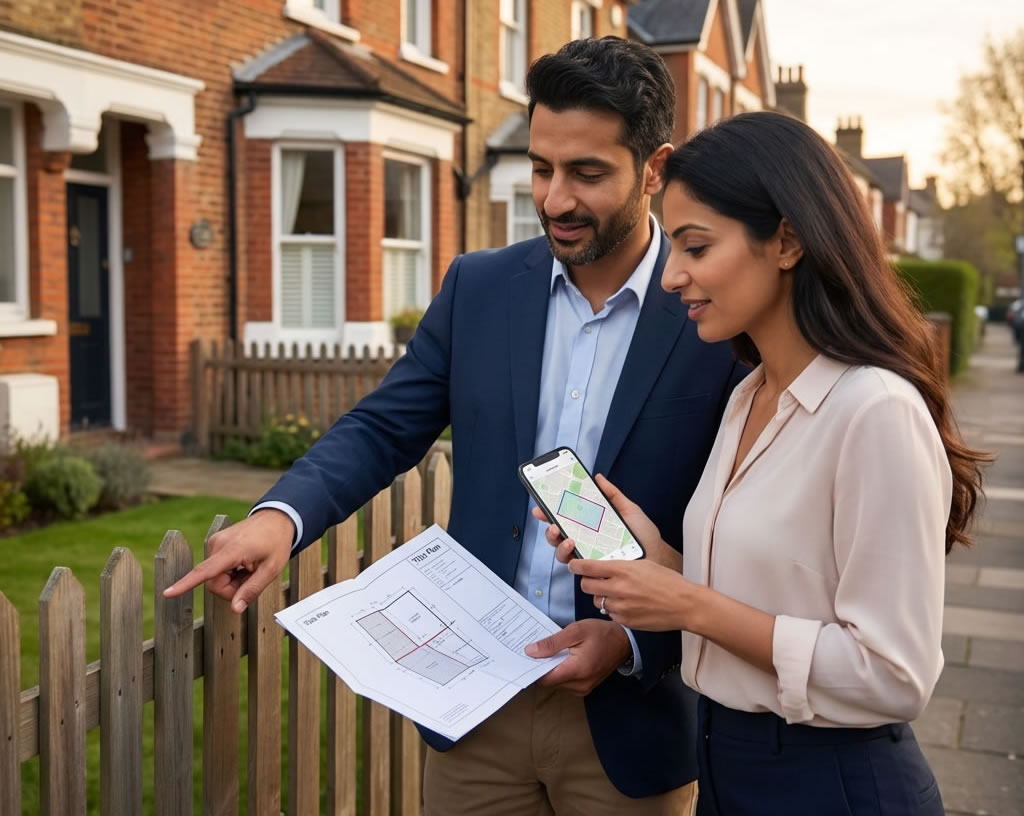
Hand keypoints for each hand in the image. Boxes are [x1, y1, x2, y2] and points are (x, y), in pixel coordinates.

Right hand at [162, 509, 294, 612]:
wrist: (277, 518)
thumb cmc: (276, 543)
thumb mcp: (271, 570)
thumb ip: (252, 590)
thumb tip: (235, 609)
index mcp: (233, 550)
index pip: (205, 571)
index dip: (186, 584)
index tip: (167, 593)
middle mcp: (218, 544)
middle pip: (214, 583)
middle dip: (232, 589)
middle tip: (252, 578)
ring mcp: (215, 542)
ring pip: (215, 577)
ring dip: (232, 579)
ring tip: (250, 567)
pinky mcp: (215, 543)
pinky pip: (216, 568)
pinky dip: (230, 571)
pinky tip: (244, 562)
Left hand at [523, 618, 630, 694]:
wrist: (624, 642)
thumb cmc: (601, 633)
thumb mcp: (576, 631)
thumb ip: (552, 643)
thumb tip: (530, 652)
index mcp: (577, 671)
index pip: (545, 678)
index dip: (532, 668)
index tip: (525, 656)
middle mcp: (580, 685)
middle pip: (549, 681)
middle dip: (541, 667)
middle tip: (536, 650)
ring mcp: (583, 689)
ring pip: (556, 683)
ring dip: (550, 669)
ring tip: (550, 652)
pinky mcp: (585, 688)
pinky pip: (565, 683)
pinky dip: (559, 672)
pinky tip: (560, 658)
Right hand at [532, 474, 680, 569]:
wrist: (658, 557)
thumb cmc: (644, 536)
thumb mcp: (628, 510)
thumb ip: (612, 495)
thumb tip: (598, 478)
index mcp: (590, 528)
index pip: (565, 520)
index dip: (550, 513)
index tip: (541, 505)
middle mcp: (586, 543)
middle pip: (558, 537)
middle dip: (548, 529)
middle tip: (550, 522)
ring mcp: (589, 558)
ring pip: (563, 554)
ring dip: (558, 544)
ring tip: (567, 537)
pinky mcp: (594, 572)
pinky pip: (577, 568)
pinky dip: (572, 559)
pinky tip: (576, 550)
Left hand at [568, 557, 699, 631]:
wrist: (684, 605)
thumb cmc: (667, 581)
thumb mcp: (643, 564)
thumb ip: (621, 566)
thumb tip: (602, 567)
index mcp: (623, 570)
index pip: (588, 567)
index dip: (576, 565)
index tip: (573, 565)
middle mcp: (618, 588)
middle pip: (586, 585)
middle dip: (587, 582)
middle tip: (594, 580)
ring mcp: (621, 606)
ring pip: (597, 601)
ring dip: (601, 596)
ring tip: (616, 593)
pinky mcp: (625, 621)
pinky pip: (609, 613)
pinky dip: (613, 609)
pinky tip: (627, 605)